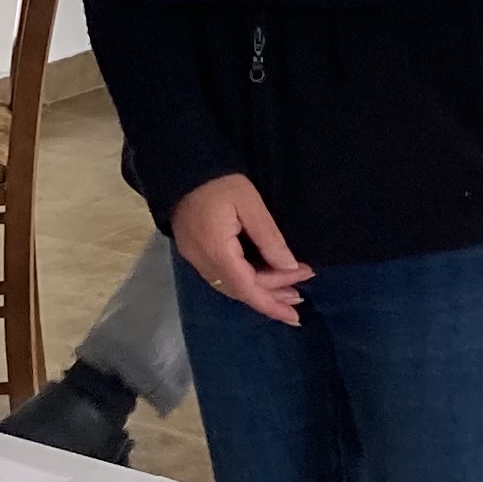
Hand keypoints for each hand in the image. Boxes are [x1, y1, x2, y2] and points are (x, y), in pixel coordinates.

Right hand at [170, 175, 311, 324]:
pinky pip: (222, 277)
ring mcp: (196, 259)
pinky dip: (245, 281)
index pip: (248, 289)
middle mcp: (203, 263)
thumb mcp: (250, 205)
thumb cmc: (219, 182)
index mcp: (217, 253)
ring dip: (259, 291)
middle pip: (240, 291)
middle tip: (300, 295)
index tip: (296, 314)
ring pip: (230, 286)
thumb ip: (270, 239)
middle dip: (271, 296)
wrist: (181, 167)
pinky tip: (260, 278)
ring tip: (287, 292)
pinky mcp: (194, 252)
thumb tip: (289, 267)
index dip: (272, 305)